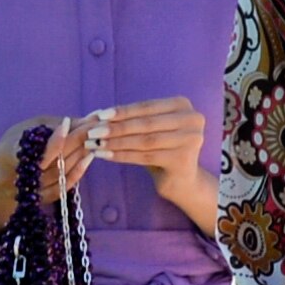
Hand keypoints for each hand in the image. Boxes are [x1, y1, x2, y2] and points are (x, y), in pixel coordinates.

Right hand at [0, 112, 94, 230]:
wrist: (6, 170)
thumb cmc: (19, 142)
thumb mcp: (31, 127)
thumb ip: (56, 124)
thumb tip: (87, 119)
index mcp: (8, 154)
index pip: (35, 149)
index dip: (54, 138)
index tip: (70, 123)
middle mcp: (17, 176)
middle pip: (51, 161)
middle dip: (74, 142)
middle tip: (92, 128)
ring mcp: (30, 190)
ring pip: (59, 174)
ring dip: (79, 155)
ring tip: (92, 139)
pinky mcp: (41, 199)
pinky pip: (62, 188)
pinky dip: (78, 172)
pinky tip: (89, 157)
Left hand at [97, 95, 220, 230]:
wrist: (181, 179)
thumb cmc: (160, 149)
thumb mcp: (150, 129)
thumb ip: (133, 119)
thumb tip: (99, 114)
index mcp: (182, 105)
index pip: (147, 106)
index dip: (122, 111)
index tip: (99, 115)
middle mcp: (192, 119)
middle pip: (145, 123)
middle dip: (116, 128)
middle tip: (92, 132)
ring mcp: (191, 139)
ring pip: (144, 141)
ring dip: (116, 142)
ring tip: (95, 144)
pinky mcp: (184, 159)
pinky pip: (146, 157)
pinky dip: (123, 155)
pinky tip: (105, 156)